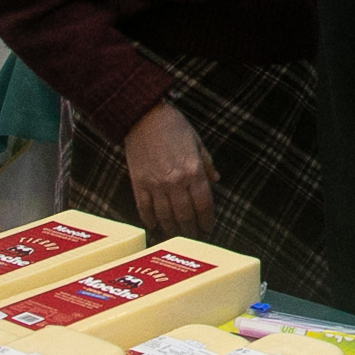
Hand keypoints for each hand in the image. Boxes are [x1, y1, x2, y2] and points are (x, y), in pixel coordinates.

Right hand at [122, 101, 216, 238]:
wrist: (144, 117)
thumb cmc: (174, 126)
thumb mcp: (197, 142)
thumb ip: (207, 164)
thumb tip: (216, 180)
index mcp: (193, 171)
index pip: (204, 204)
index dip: (207, 219)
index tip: (209, 228)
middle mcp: (175, 181)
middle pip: (185, 214)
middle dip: (191, 229)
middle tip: (194, 237)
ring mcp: (155, 184)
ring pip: (165, 216)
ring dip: (172, 229)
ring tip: (177, 236)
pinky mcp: (138, 183)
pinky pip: (144, 208)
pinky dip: (150, 220)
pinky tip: (155, 227)